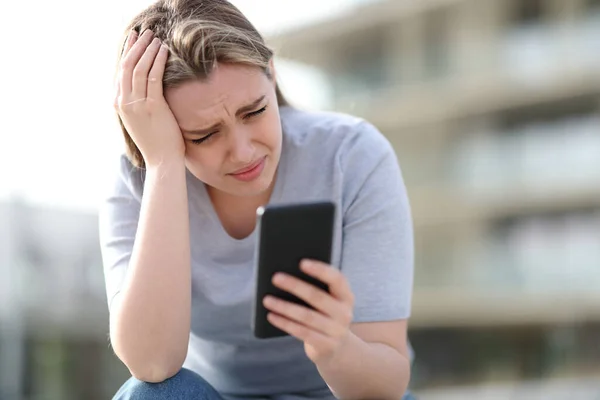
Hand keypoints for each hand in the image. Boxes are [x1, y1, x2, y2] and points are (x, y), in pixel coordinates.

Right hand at [114, 29, 184, 167]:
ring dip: (148, 50)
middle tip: (145, 32)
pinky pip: (153, 77)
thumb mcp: (142, 120)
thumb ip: (139, 103)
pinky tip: (164, 51)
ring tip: (156, 38)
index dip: (127, 53)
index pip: (120, 72)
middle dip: (136, 46)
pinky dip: (158, 61)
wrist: (162, 161)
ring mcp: (136, 104)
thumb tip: (147, 88)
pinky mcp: (152, 106)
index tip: (134, 39)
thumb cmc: (157, 142)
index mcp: (119, 105)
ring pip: (138, 68)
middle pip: (126, 66)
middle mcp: (124, 103)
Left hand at [263, 259, 354, 364]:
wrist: (338, 349)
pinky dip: (285, 323)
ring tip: (267, 299)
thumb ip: (316, 288)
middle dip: (295, 286)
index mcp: (346, 296)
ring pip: (306, 316)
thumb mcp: (329, 301)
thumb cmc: (326, 315)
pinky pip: (302, 332)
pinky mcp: (326, 345)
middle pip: (317, 297)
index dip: (320, 270)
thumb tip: (287, 274)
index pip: (337, 279)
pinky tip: (271, 316)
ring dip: (284, 307)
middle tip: (275, 277)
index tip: (301, 262)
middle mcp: (344, 313)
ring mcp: (336, 331)